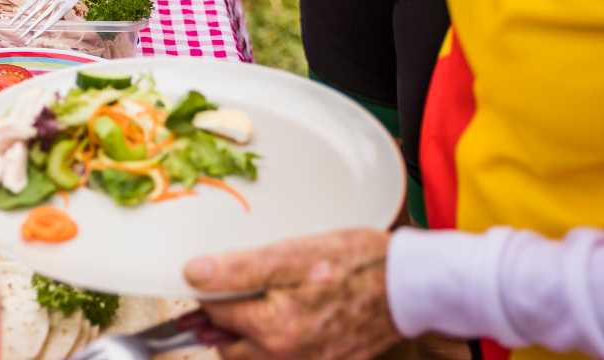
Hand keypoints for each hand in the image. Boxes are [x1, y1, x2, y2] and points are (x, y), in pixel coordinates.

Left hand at [187, 228, 401, 358]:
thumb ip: (239, 270)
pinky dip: (280, 344)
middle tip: (235, 294)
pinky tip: (293, 318)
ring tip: (263, 305)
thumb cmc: (358, 263)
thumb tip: (193, 274)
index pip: (215, 316)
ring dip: (250, 337)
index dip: (211, 293)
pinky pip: (289, 359)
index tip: (215, 278)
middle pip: (231, 347)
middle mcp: (288, 356)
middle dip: (226, 322)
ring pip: (257, 358)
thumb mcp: (293, 255)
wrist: (411, 284)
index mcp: (274, 329)